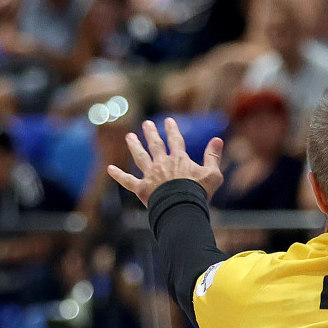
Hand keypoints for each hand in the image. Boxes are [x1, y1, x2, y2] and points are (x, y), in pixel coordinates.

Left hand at [107, 117, 223, 206]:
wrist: (182, 207)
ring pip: (140, 157)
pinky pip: (128, 181)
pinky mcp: (142, 189)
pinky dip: (119, 175)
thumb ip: (213, 156)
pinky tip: (110, 168)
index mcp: (179, 160)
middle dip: (151, 133)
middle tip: (146, 124)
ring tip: (129, 136)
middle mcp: (163, 164)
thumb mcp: (213, 174)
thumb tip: (218, 139)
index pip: (176, 140)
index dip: (172, 130)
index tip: (168, 120)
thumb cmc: (199, 193)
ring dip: (134, 146)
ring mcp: (151, 175)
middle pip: (155, 145)